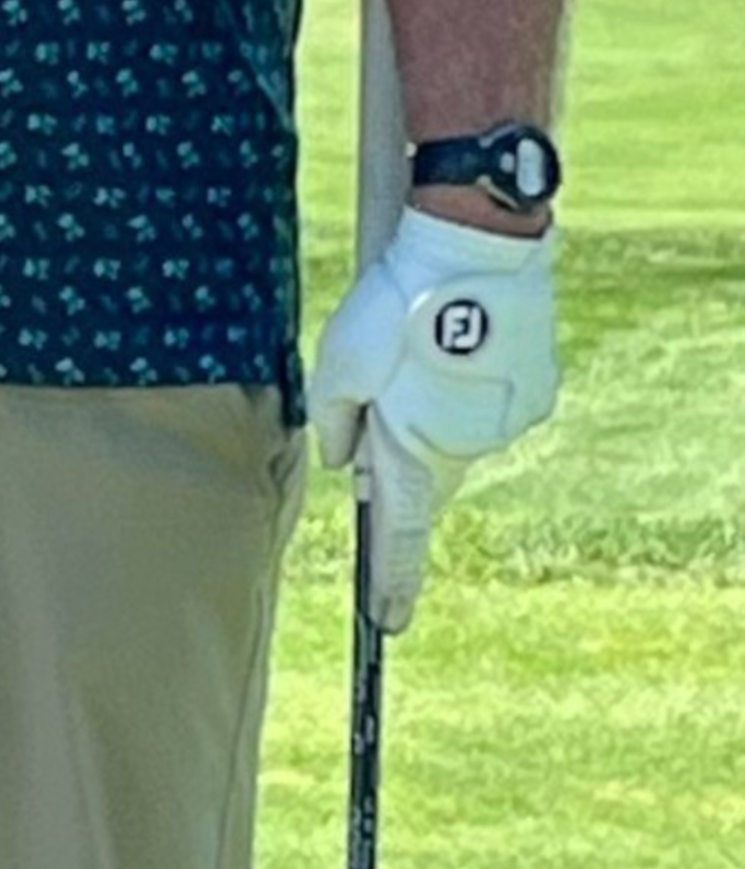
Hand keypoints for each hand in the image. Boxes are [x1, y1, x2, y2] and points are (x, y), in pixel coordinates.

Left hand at [309, 203, 556, 631]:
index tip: (387, 620)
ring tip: (414, 353)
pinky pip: (487, 399)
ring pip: (456, 434)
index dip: (391, 579)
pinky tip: (451, 340)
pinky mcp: (533, 386)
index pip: (400, 534)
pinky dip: (465, 384)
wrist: (477, 248)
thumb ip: (335, 425)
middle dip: (402, 458)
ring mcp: (508, 417)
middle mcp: (469, 445)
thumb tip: (348, 466)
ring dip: (432, 412)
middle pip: (426, 475)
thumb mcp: (338, 366)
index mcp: (416, 450)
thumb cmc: (396, 307)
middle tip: (382, 405)